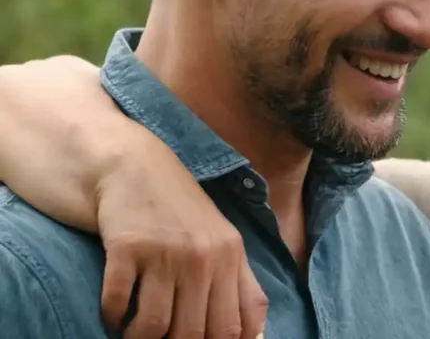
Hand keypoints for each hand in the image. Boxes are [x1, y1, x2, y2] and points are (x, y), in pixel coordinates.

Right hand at [97, 143, 267, 338]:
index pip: (236, 326)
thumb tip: (255, 338)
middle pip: (195, 333)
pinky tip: (115, 316)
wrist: (138, 169)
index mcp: (232, 258)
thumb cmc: (183, 214)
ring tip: (135, 333)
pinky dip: (113, 320)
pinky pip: (118, 304)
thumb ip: (242, 288)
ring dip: (140, 338)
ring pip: (155, 327)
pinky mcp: (128, 248)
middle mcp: (204, 256)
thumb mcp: (224, 243)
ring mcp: (166, 252)